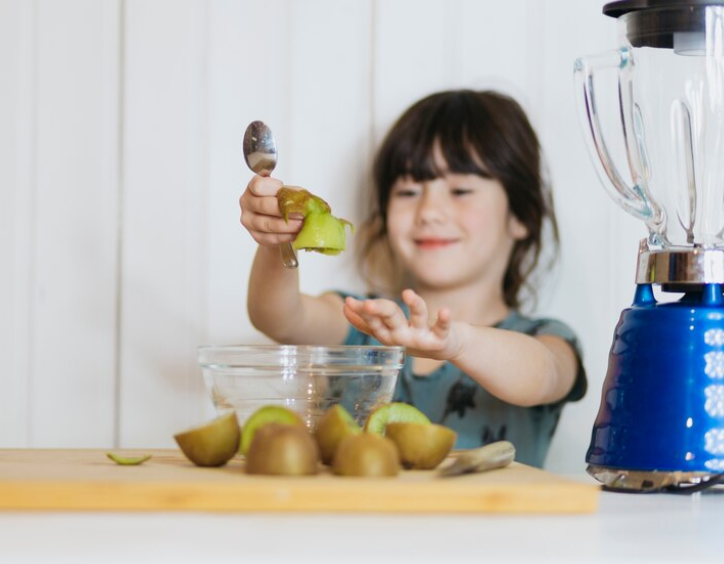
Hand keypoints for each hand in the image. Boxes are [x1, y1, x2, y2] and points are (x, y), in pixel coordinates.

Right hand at [239, 175, 302, 245]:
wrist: (276, 219)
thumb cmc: (281, 201)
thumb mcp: (286, 191)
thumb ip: (291, 192)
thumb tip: (305, 199)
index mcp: (253, 187)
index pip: (258, 185)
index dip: (273, 187)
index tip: (286, 190)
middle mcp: (246, 203)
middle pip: (264, 205)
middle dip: (285, 209)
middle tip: (302, 212)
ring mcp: (249, 221)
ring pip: (268, 224)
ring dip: (287, 225)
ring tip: (302, 225)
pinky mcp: (256, 236)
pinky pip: (271, 238)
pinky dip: (285, 237)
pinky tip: (296, 234)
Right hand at [342, 289, 461, 359]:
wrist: (444, 348)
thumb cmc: (411, 335)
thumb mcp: (387, 330)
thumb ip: (366, 321)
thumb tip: (345, 307)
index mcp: (388, 334)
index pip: (373, 321)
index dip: (361, 312)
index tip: (348, 301)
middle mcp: (403, 337)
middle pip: (390, 319)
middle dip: (379, 311)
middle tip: (367, 304)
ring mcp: (422, 338)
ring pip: (417, 319)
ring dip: (414, 306)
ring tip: (409, 293)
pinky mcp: (440, 338)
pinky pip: (442, 328)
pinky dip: (444, 320)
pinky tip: (445, 310)